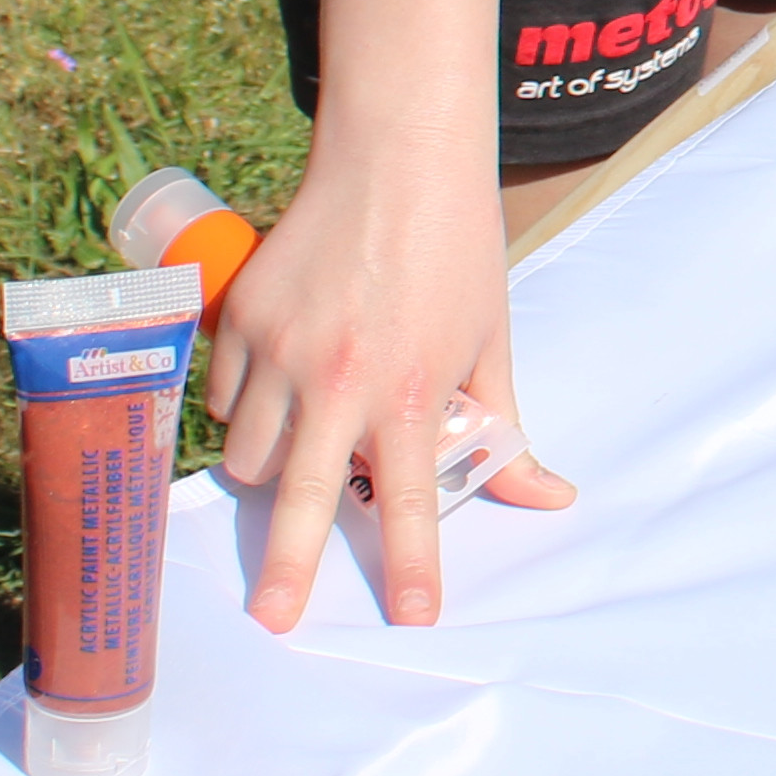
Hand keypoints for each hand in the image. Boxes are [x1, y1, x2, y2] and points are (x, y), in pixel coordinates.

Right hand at [207, 161, 577, 632]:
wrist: (397, 157)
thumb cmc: (454, 248)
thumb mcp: (492, 340)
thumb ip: (507, 427)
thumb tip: (548, 496)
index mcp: (409, 390)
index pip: (411, 500)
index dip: (411, 565)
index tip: (410, 615)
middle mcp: (337, 379)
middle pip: (302, 498)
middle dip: (286, 567)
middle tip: (272, 617)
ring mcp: (279, 350)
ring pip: (252, 452)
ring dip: (272, 472)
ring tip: (301, 454)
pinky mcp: (240, 318)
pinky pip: (227, 399)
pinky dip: (245, 411)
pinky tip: (275, 392)